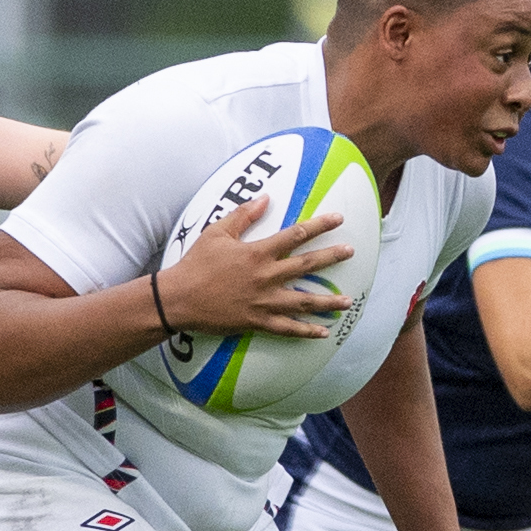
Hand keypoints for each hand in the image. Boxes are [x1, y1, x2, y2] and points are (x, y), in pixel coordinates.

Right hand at [154, 198, 353, 338]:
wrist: (179, 299)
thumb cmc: (196, 263)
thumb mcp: (217, 232)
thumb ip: (243, 215)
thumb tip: (265, 198)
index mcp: (257, 253)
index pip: (295, 235)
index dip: (319, 225)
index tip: (338, 219)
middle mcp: (265, 276)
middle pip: (306, 265)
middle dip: (331, 257)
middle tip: (351, 251)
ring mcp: (263, 301)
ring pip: (303, 302)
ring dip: (328, 302)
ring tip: (348, 302)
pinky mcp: (257, 322)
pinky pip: (286, 329)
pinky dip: (306, 331)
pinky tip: (323, 332)